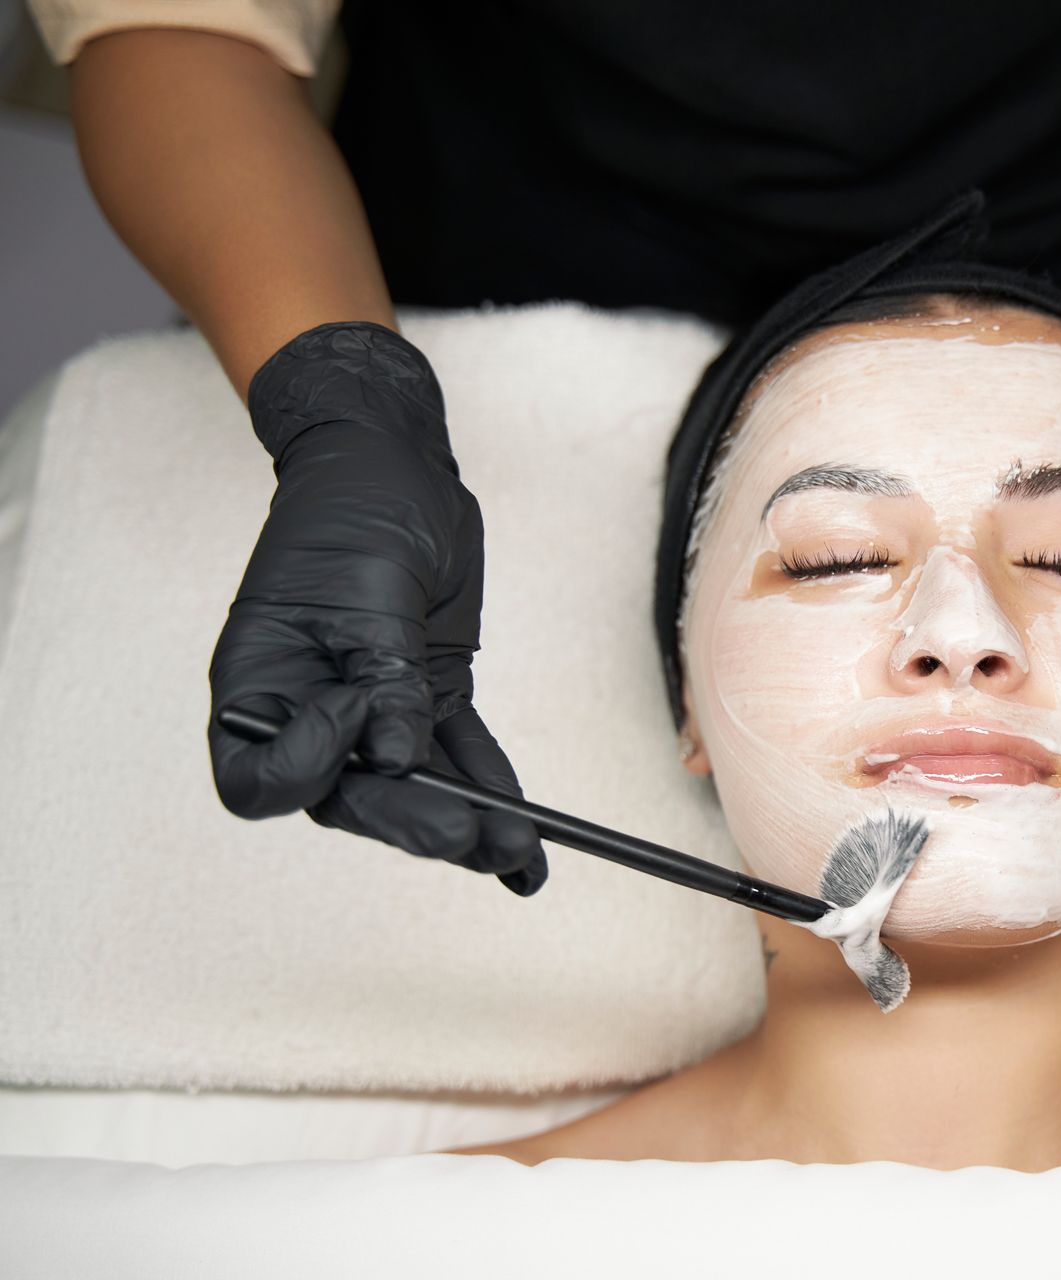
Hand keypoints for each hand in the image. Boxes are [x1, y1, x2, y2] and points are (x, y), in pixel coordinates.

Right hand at [208, 322, 547, 894]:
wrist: (393, 465)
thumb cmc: (353, 514)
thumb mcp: (367, 592)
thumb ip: (384, 679)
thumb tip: (401, 759)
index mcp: (258, 689)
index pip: (260, 782)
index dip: (309, 768)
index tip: (358, 713)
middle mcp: (306, 714)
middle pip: (349, 798)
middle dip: (413, 821)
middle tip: (471, 838)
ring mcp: (371, 711)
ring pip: (414, 787)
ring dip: (468, 822)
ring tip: (519, 858)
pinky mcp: (427, 698)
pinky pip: (459, 756)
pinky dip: (495, 792)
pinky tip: (529, 843)